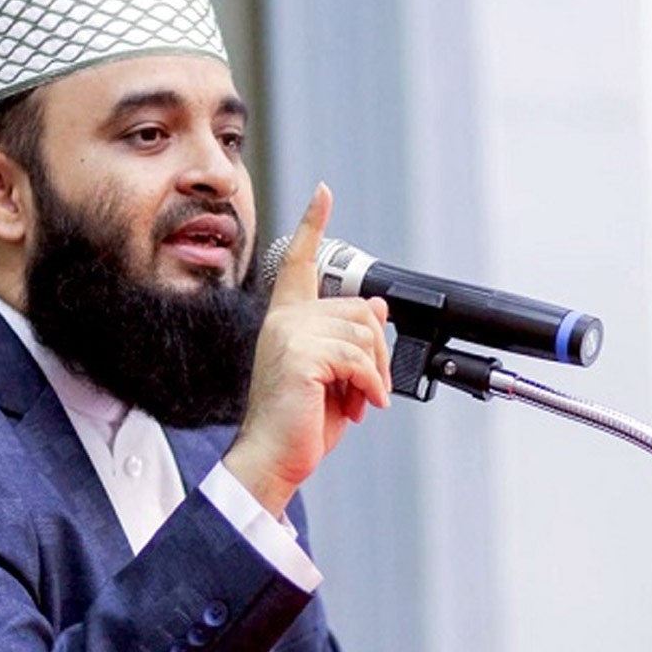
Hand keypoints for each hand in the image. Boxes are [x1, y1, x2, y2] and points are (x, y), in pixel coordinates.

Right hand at [223, 183, 391, 517]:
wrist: (273, 457)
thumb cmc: (299, 423)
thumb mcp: (336, 377)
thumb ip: (351, 341)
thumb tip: (378, 308)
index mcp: (287, 321)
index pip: (300, 263)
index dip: (313, 225)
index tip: (323, 193)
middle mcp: (285, 320)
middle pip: (361, 309)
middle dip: (378, 352)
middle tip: (368, 390)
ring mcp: (290, 334)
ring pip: (364, 334)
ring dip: (375, 375)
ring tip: (360, 402)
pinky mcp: (300, 353)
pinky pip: (358, 358)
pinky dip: (370, 386)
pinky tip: (361, 406)